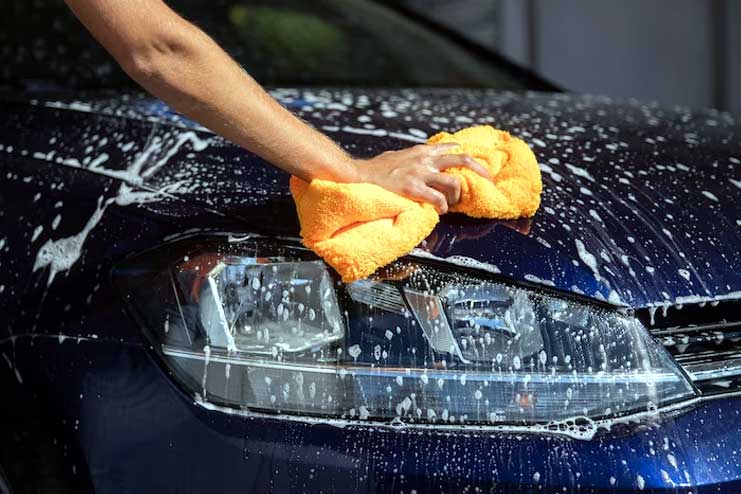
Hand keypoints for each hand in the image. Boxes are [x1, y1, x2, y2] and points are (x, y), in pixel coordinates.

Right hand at [354, 143, 489, 213]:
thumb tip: (416, 161)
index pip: (451, 149)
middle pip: (462, 160)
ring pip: (454, 183)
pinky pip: (438, 200)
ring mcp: (419, 174)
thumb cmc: (374, 170)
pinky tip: (439, 212)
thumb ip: (410, 158)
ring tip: (450, 205)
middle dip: (480, 170)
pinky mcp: (413, 189)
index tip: (475, 166)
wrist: (358, 175)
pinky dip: (443, 207)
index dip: (466, 157)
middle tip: (488, 181)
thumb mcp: (396, 157)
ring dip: (456, 197)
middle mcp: (424, 160)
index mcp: (421, 152)